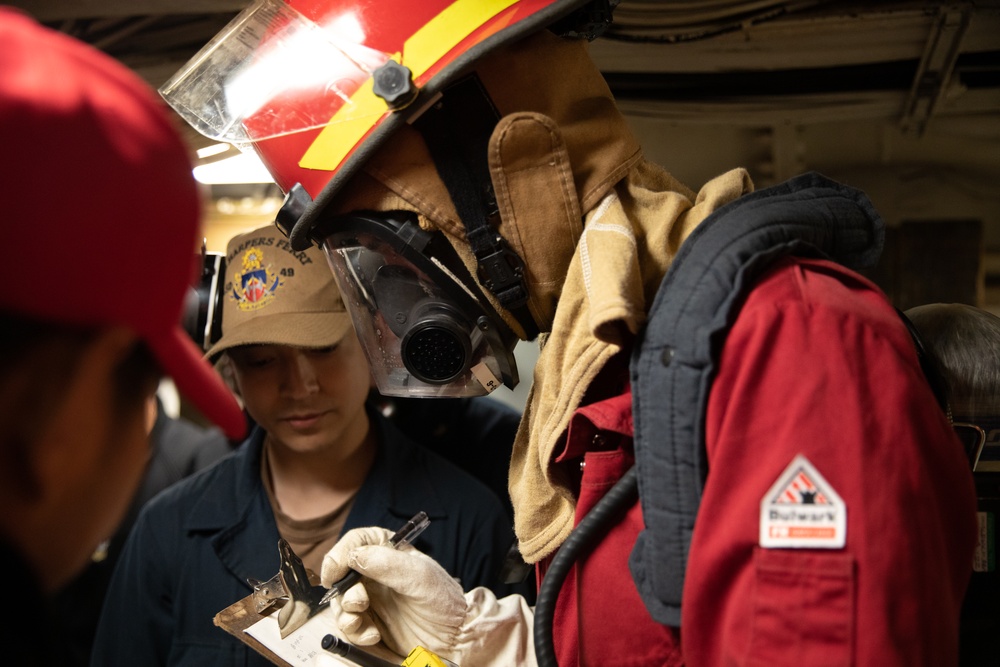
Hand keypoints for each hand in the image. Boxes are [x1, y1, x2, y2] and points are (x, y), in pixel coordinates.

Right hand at [321, 527, 535, 665]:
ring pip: (340, 602)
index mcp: (387, 551)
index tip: (335, 572)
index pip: (355, 542)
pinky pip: (349, 626)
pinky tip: (372, 636)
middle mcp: (374, 573)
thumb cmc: (444, 600)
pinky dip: (355, 632)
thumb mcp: (421, 577)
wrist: (454, 638)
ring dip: (346, 614)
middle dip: (344, 591)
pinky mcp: (369, 622)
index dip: (339, 554)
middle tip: (359, 603)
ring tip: (361, 623)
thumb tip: (355, 556)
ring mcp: (370, 598)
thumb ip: (388, 564)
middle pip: (340, 574)